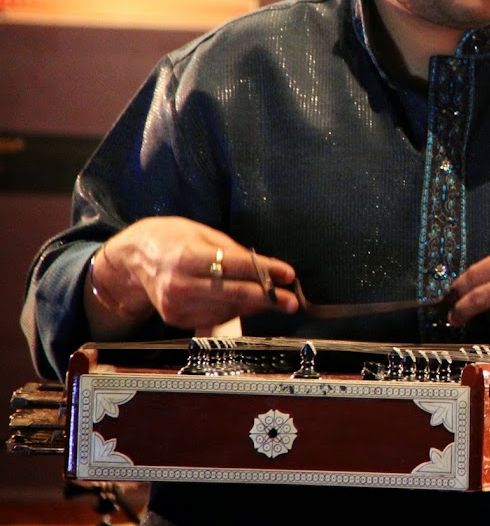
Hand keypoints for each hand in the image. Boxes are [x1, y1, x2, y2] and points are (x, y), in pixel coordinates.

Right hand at [85, 216, 297, 338]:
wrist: (134, 259)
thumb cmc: (173, 239)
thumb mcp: (204, 234)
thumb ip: (234, 252)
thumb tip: (266, 268)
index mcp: (187, 257)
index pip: (235, 267)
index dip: (265, 272)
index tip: (288, 275)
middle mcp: (179, 284)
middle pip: (233, 294)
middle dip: (267, 298)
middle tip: (291, 301)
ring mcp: (176, 305)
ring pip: (226, 309)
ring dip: (253, 305)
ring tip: (272, 298)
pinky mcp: (175, 318)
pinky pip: (214, 317)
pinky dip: (234, 311)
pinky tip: (245, 303)